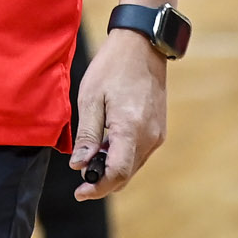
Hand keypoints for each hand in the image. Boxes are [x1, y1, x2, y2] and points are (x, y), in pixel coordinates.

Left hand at [70, 27, 167, 199]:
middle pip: (125, 175)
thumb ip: (87, 135)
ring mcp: (157, 134)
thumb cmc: (112, 67)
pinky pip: (138, 154)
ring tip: (89, 159)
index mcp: (131, 129)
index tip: (79, 193)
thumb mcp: (91, 98)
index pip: (117, 173)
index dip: (97, 188)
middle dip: (102, 181)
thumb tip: (79, 166)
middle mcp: (150, 137)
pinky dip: (122, 157)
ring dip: (111, 169)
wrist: (142, 45)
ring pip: (132, 166)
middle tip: (80, 179)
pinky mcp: (158, 129)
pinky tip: (105, 147)